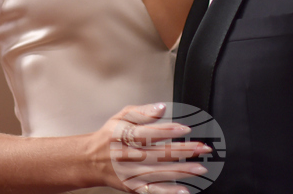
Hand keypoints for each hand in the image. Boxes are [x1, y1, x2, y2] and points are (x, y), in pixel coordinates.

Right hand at [89, 103, 210, 193]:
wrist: (90, 161)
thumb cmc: (109, 136)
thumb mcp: (121, 117)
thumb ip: (142, 112)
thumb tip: (162, 107)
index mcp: (123, 136)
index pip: (147, 133)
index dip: (168, 131)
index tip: (186, 129)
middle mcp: (126, 156)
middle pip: (157, 154)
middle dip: (183, 151)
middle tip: (202, 148)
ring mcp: (129, 173)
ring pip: (158, 173)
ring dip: (181, 172)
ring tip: (200, 168)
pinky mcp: (132, 187)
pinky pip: (151, 190)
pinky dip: (167, 192)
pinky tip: (183, 190)